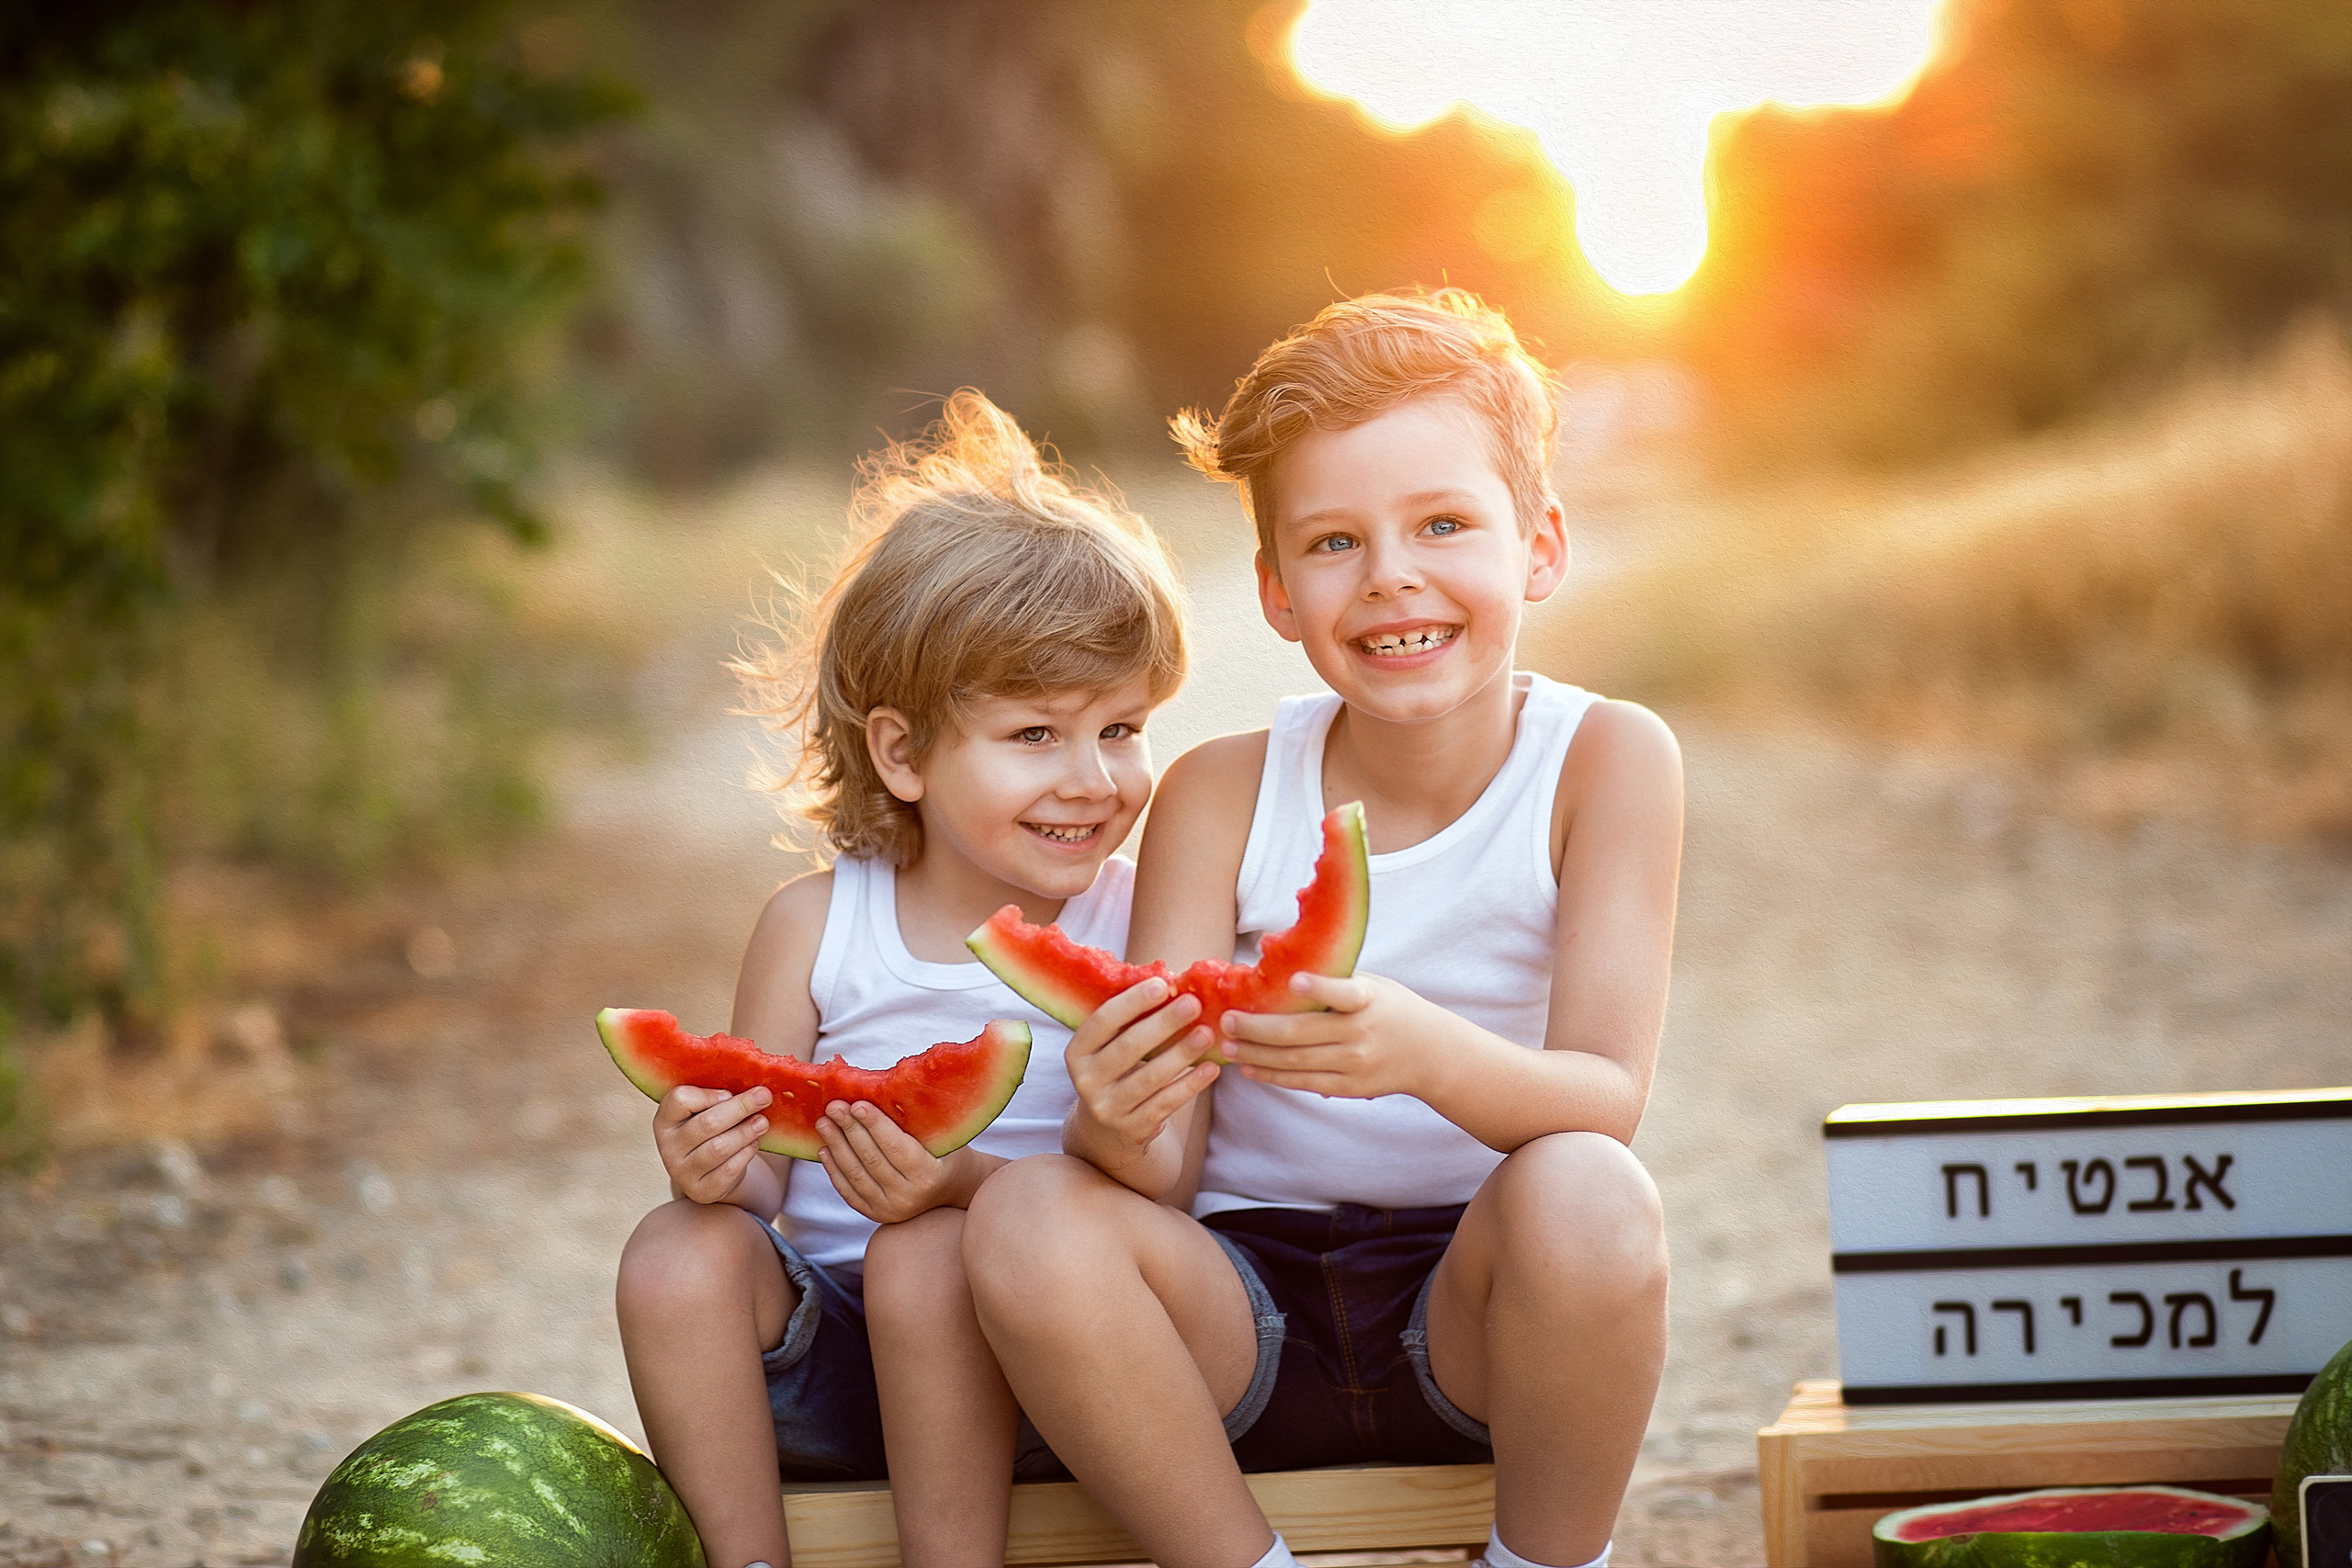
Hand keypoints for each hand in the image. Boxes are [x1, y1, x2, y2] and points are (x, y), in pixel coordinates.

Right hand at [654, 1084, 772, 1204]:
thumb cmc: (710, 1131)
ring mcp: (682, 1172)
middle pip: (706, 1124)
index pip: (679, 1099)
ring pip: (719, 1148)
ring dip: (746, 1132)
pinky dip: (745, 1154)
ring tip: (762, 1122)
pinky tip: (753, 1143)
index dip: (707, 1095)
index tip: (729, 1093)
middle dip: (739, 1108)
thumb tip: (755, 1090)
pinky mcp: (701, 1190)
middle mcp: (668, 1147)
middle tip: (764, 1096)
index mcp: (665, 1120)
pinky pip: (728, 1170)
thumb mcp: (705, 1111)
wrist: (710, 1171)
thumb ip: (718, 1097)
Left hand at [815, 1100, 977, 1223]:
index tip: (857, 1104)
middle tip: (833, 1106)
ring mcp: (889, 1209)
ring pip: (856, 1175)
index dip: (875, 1125)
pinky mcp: (875, 1214)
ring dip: (836, 1147)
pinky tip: (825, 1149)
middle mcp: (908, 1197)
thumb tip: (880, 1091)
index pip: (896, 1147)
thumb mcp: (941, 1137)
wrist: (951, 1189)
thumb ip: (916, 1122)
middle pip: (871, 1160)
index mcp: (928, 1175)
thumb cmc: (947, 1153)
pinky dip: (834, 1170)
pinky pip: (849, 1191)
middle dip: (849, 1130)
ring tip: (824, 1123)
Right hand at [1064, 976, 1219, 1170]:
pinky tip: (1211, 1068)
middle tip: (1192, 1004)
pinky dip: (1191, 1085)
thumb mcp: (1111, 1046)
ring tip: (1207, 1033)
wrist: (1107, 1126)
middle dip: (1163, 1024)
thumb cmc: (1117, 1069)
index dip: (1132, 1002)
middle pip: (1127, 1048)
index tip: (1162, 984)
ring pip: (1149, 1078)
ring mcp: (1107, 1108)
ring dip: (1182, 1054)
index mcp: (1077, 1052)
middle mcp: (1086, 1081)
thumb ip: (1131, 1020)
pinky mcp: (1132, 1128)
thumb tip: (1173, 982)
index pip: (1102, 1021)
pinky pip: (1166, 1103)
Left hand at [1221, 971, 1450, 1099]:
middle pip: (1302, 1034)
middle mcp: (1361, 1033)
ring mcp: (1355, 1064)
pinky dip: (1274, 1075)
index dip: (1320, 988)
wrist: (1430, 1054)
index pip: (1345, 993)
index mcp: (1369, 999)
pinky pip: (1304, 1083)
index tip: (1293, 981)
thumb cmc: (1390, 1007)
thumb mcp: (1372, 984)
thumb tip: (1271, 953)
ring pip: (1297, 1061)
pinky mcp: (1349, 1087)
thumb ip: (1332, 977)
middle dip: (1259, 1028)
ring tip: (1227, 1045)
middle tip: (1227, 1020)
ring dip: (1257, 1054)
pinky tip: (1249, 1067)